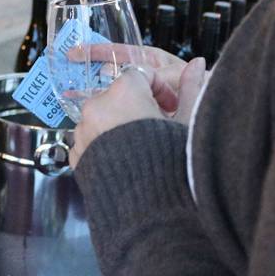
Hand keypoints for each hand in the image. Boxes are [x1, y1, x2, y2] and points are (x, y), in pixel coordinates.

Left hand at [70, 56, 205, 167]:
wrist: (150, 211)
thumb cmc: (172, 167)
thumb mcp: (189, 122)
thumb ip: (191, 88)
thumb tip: (197, 64)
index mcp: (124, 93)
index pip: (140, 74)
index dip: (160, 88)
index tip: (171, 107)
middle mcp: (97, 108)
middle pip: (120, 95)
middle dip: (139, 106)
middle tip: (159, 128)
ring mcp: (83, 132)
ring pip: (104, 117)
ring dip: (122, 125)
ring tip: (144, 148)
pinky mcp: (77, 155)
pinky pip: (92, 138)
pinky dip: (106, 143)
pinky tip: (128, 161)